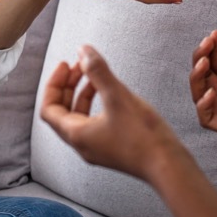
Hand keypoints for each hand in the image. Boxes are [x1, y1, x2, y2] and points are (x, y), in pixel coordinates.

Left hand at [40, 45, 185, 179]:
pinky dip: (94, 104)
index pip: (49, 108)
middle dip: (67, 86)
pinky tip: (110, 93)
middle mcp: (82, 144)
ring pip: (78, 117)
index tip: (66, 65)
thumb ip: (97, 71)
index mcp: (76, 134)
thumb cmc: (142, 135)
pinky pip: (93, 123)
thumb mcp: (117, 96)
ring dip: (81, 94)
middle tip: (79, 66)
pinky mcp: (111, 148)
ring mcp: (96, 148)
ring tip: (94, 75)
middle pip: (61, 112)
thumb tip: (83, 51)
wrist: (167, 165)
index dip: (54, 83)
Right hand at [190, 30, 216, 159]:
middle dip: (200, 58)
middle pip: (205, 77)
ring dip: (196, 78)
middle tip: (206, 44)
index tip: (214, 34)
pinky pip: (207, 119)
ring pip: (200, 95)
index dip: (213, 49)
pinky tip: (211, 91)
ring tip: (204, 63)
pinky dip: (202, 105)